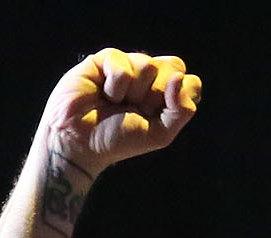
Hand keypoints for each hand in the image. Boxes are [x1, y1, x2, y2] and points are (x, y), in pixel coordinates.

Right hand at [40, 50, 201, 176]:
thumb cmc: (118, 141)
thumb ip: (181, 111)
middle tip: (134, 111)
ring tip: (114, 104)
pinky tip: (103, 93)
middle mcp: (149, 77)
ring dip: (132, 93)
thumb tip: (180, 78)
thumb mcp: (160, 134)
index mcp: (165, 94)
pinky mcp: (107, 59)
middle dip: (155, 95)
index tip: (157, 116)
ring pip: (149, 65)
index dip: (177, 98)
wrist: (80, 144)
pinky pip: (123, 63)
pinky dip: (115, 85)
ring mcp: (129, 65)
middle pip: (173, 67)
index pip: (189, 81)